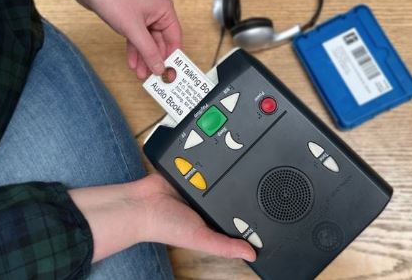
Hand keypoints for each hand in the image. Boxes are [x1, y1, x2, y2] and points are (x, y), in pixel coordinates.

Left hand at [42, 0, 181, 78]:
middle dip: (155, 60)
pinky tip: (132, 63)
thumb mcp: (133, 29)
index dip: (172, 57)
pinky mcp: (130, 19)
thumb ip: (149, 51)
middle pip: (161, 43)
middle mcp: (156, 13)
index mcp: (164, 11)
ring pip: (147, 43)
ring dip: (144, 59)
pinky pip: (136, 39)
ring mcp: (143, 16)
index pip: (174, 39)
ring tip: (141, 74)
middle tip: (154, 77)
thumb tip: (160, 67)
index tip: (170, 73)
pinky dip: (134, 51)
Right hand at [69, 174, 255, 262]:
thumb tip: (251, 254)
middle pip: (232, 192)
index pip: (237, 216)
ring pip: (220, 175)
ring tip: (239, 162)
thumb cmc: (166, 226)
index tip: (269, 204)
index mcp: (212, 220)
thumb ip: (225, 246)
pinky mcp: (189, 171)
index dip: (252, 211)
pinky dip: (208, 160)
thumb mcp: (201, 238)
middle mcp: (206, 203)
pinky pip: (203, 163)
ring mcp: (198, 186)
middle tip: (258, 176)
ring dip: (225, 170)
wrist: (141, 205)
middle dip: (241, 185)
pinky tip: (216, 157)